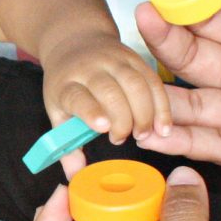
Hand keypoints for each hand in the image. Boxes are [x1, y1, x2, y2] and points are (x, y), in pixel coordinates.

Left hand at [40, 30, 171, 143]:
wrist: (75, 42)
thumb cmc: (66, 85)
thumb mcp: (57, 111)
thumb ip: (67, 145)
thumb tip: (76, 178)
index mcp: (66, 83)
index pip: (78, 96)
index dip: (91, 110)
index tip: (103, 127)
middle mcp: (89, 68)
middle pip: (110, 91)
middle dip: (122, 118)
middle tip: (123, 138)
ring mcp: (113, 60)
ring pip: (135, 83)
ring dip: (145, 112)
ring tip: (147, 134)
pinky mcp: (134, 57)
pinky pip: (152, 79)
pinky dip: (161, 103)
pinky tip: (163, 125)